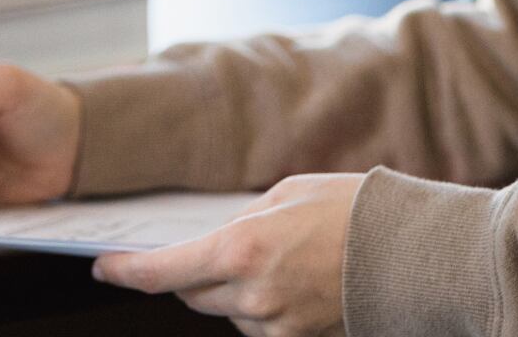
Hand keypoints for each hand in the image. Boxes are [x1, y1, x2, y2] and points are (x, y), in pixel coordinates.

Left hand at [92, 172, 362, 336]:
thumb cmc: (352, 208)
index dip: (128, 271)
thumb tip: (218, 239)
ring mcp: (275, 326)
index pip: (163, 272)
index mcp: (241, 250)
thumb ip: (243, 220)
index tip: (107, 266)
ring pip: (226, 312)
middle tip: (207, 248)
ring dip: (230, 289)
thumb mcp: (286, 193)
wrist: (411, 251)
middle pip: (191, 294)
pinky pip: (258, 327)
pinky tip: (289, 280)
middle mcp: (251, 296)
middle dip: (188, 272)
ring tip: (272, 257)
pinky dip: (259, 306)